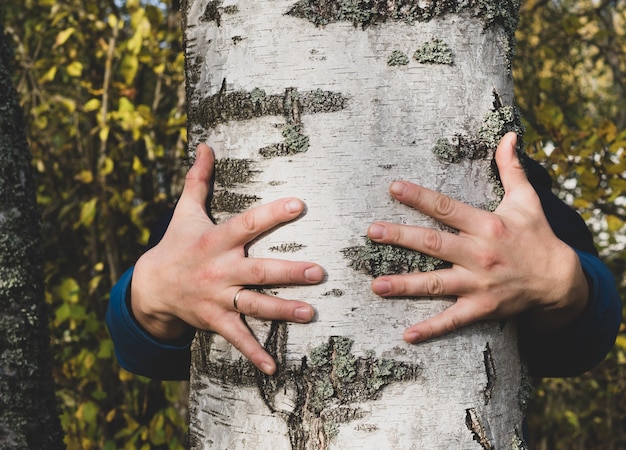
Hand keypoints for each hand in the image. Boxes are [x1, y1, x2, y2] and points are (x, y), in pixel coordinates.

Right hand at [131, 143, 324, 374]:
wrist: (150, 288)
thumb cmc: (176, 245)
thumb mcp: (185, 212)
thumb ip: (199, 181)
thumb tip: (205, 146)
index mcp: (215, 241)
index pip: (247, 224)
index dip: (272, 214)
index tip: (299, 204)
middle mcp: (219, 270)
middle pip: (258, 271)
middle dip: (288, 272)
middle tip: (318, 272)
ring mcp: (217, 299)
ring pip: (254, 306)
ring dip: (282, 311)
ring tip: (311, 313)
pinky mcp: (215, 321)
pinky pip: (237, 339)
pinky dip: (255, 354)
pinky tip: (274, 367)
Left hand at [367, 132, 588, 342]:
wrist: (559, 280)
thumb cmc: (536, 236)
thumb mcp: (526, 200)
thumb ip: (512, 168)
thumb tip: (509, 135)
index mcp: (487, 226)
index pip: (447, 208)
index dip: (420, 197)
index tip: (393, 187)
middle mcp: (479, 254)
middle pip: (433, 244)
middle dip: (400, 237)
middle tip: (371, 232)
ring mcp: (479, 284)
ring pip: (436, 284)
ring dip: (405, 285)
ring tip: (376, 285)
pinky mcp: (481, 308)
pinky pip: (453, 320)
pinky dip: (431, 328)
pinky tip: (407, 335)